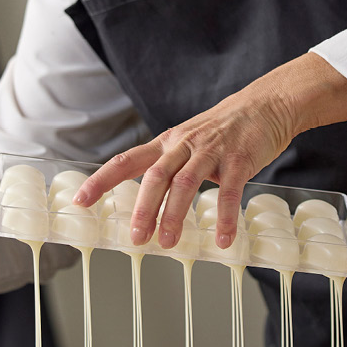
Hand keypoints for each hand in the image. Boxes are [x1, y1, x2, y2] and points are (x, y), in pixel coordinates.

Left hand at [72, 53, 346, 250]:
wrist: (265, 104)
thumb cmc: (224, 129)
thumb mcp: (188, 141)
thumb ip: (171, 166)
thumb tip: (150, 202)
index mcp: (167, 142)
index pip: (126, 160)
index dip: (101, 180)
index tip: (80, 200)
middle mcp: (184, 144)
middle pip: (155, 176)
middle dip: (143, 208)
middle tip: (136, 237)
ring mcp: (211, 151)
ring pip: (186, 183)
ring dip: (174, 214)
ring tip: (167, 242)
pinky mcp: (239, 159)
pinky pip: (230, 191)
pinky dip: (225, 216)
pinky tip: (222, 239)